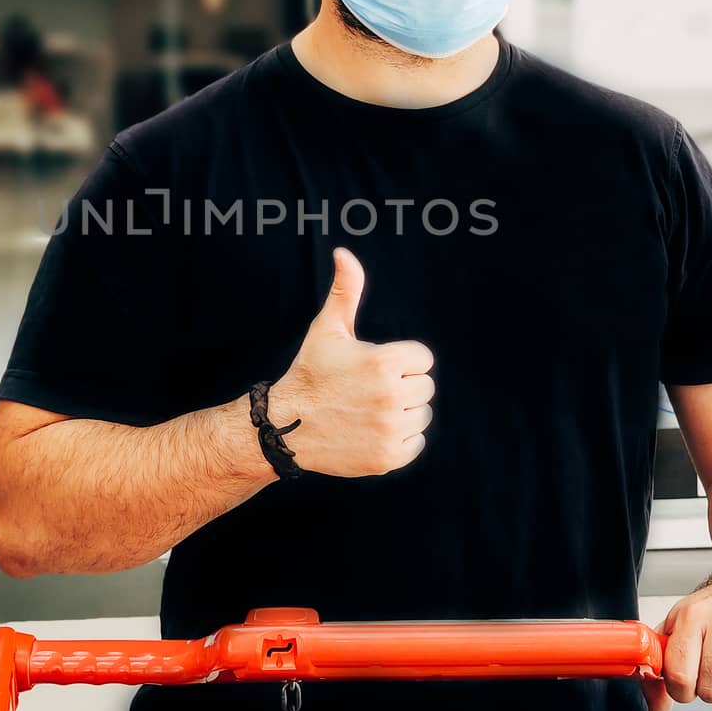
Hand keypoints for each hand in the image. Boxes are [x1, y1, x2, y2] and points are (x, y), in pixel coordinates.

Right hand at [270, 248, 434, 477]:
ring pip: (422, 415)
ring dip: (403, 413)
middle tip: (369, 390)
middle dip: (402, 386)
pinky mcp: (388, 458)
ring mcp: (390, 430)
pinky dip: (399, 439)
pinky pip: (416, 443)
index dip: (400, 360)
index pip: (423, 358)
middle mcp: (391, 397)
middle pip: (426, 387)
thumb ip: (346, 290)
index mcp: (384, 362)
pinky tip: (372, 431)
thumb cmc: (311, 373)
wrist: (285, 426)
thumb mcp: (328, 329)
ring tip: (369, 410)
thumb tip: (343, 252)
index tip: (374, 367)